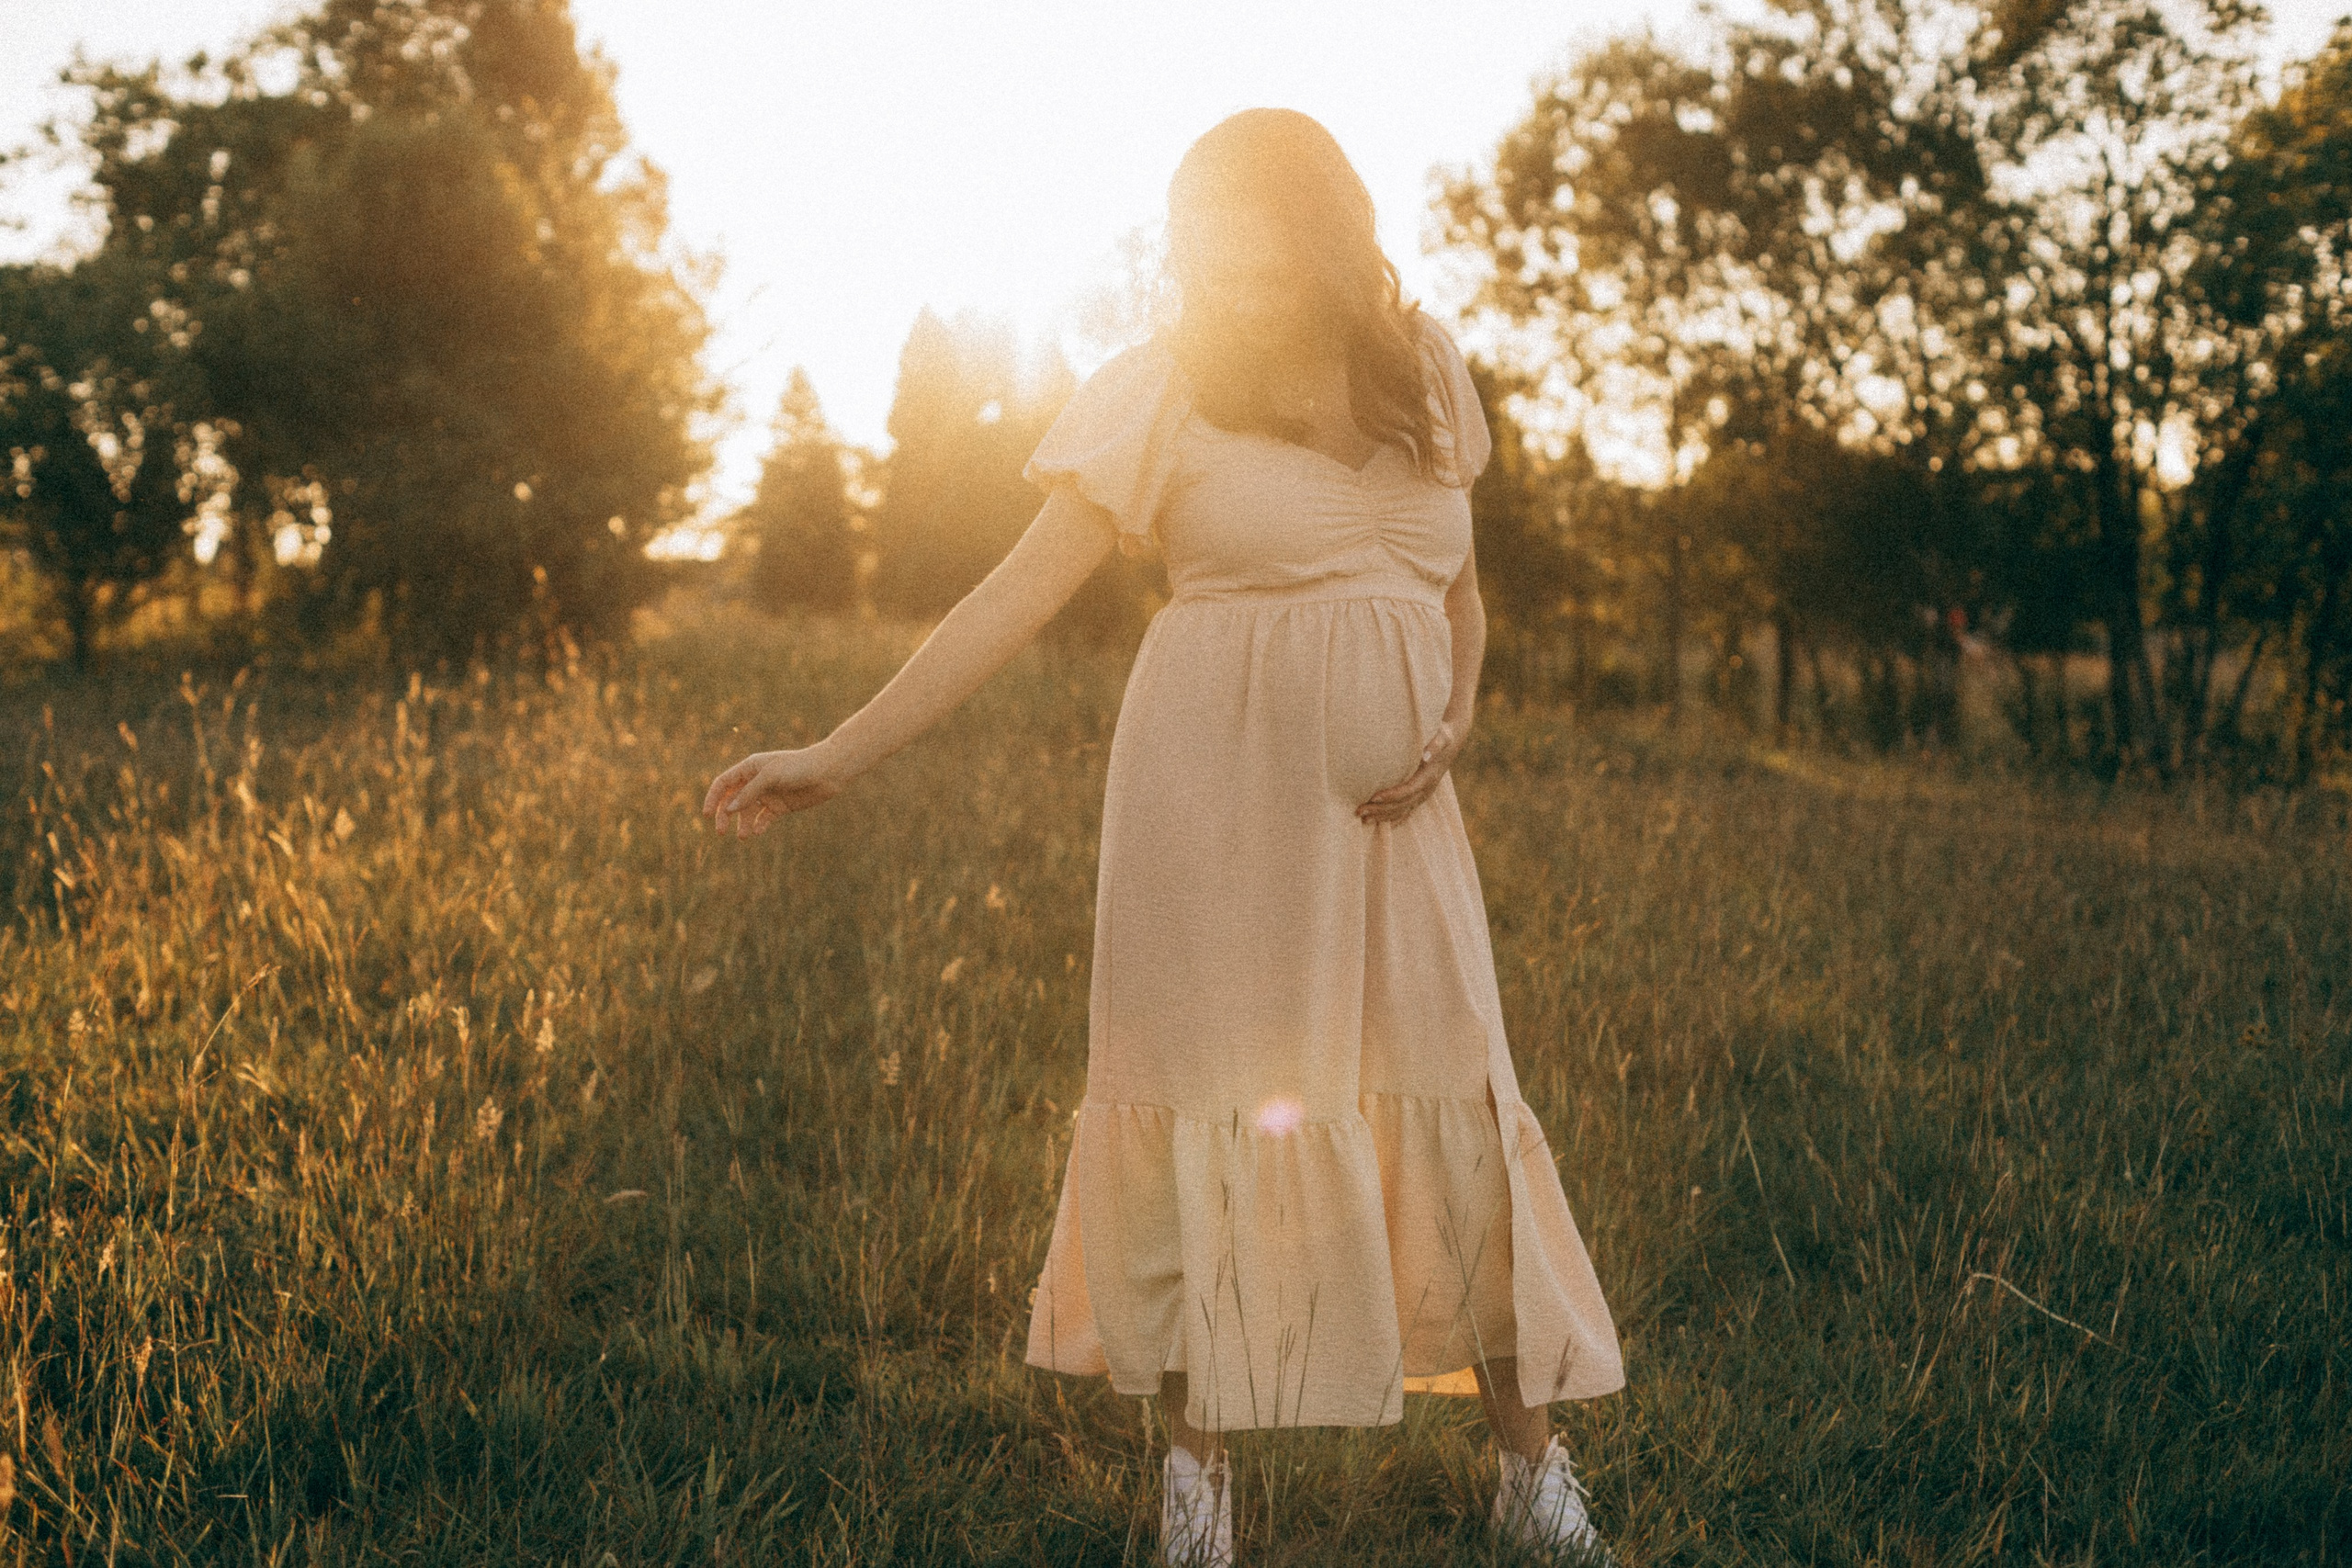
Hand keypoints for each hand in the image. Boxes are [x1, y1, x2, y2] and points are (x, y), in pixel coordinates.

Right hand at [700, 743, 850, 837]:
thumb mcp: (771, 776)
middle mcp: (756, 781)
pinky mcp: (780, 807)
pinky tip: (758, 832)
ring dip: (742, 824)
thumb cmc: (799, 767)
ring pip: (747, 812)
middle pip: (732, 800)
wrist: (828, 772)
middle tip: (721, 832)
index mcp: (750, 768)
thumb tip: (728, 810)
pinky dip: (759, 826)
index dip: (712, 798)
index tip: (706, 815)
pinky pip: (764, 819)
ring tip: (744, 836)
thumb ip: (749, 792)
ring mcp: (768, 795)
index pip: (723, 783)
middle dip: (724, 816)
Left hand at [1357, 716, 1466, 825]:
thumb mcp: (1442, 737)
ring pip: (1401, 811)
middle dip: (1380, 809)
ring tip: (1363, 819)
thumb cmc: (1442, 737)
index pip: (1408, 790)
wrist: (1450, 744)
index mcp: (1428, 778)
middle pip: (1401, 805)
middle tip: (1359, 810)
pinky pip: (1406, 812)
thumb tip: (1426, 754)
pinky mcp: (1419, 797)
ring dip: (1382, 817)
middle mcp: (1426, 790)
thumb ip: (1436, 744)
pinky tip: (1378, 824)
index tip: (1373, 797)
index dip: (1391, 795)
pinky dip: (1392, 819)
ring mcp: (1423, 796)